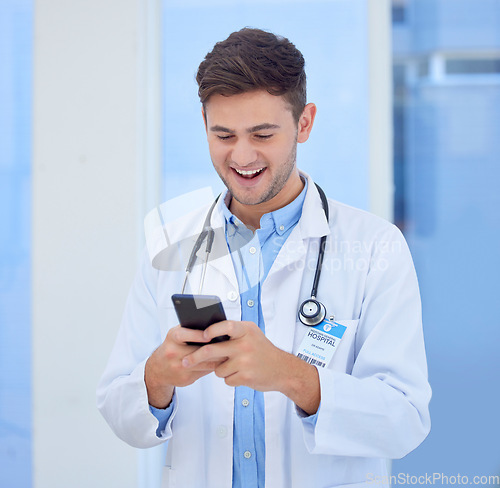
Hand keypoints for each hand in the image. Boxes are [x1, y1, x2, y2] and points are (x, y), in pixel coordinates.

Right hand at [144, 325, 226, 408]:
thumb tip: (213, 326)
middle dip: (215, 349)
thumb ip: (190, 329)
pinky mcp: (185, 379)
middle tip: (229, 345)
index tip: (211, 335)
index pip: (185, 335)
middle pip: (199, 352)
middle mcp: (174, 352)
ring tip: (228, 354)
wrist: (157, 369)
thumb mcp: (176, 334)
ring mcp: (179, 367)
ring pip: (204, 364)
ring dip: (218, 359)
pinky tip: (220, 363)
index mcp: (172, 338)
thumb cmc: (172, 347)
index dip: (199, 335)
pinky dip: (213, 367)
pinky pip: (204, 372)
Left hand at [182, 320, 320, 414]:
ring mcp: (246, 361)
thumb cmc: (263, 350)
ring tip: (235, 366)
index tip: (201, 336)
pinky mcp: (246, 376)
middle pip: (212, 350)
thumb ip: (232, 333)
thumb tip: (205, 336)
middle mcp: (245, 344)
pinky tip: (242, 374)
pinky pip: (226, 379)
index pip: (225, 326)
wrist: (283, 369)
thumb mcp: (251, 334)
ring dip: (221, 370)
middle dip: (196, 357)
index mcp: (246, 330)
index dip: (212, 331)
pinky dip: (230, 378)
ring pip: (218, 368)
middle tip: (185, 361)